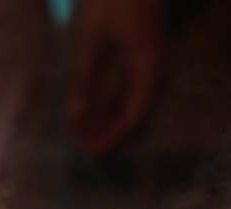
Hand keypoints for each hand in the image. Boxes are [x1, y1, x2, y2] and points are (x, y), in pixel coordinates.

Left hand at [67, 0, 162, 155]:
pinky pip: (132, 87)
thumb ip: (83, 77)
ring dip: (108, 117)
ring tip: (84, 129)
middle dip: (108, 131)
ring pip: (133, 102)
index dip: (110, 137)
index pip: (132, 117)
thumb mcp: (91, 35)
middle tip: (83, 146)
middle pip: (135, 114)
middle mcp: (155, 68)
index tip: (90, 151)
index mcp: (147, 67)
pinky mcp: (145, 53)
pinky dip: (112, 100)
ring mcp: (152, 61)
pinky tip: (96, 106)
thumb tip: (74, 117)